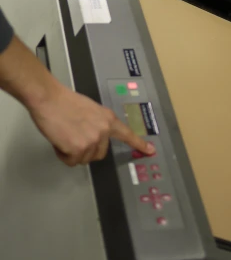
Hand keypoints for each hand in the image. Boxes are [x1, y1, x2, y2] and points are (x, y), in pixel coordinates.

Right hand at [0, 36, 153, 166]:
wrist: (50, 99)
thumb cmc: (65, 102)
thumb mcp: (90, 110)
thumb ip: (97, 123)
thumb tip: (95, 136)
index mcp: (108, 119)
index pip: (127, 134)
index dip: (139, 144)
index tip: (151, 151)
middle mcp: (104, 131)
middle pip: (99, 154)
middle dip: (86, 150)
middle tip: (73, 135)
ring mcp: (92, 141)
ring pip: (83, 159)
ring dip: (73, 152)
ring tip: (64, 135)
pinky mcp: (78, 149)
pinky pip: (71, 161)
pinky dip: (63, 154)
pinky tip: (59, 140)